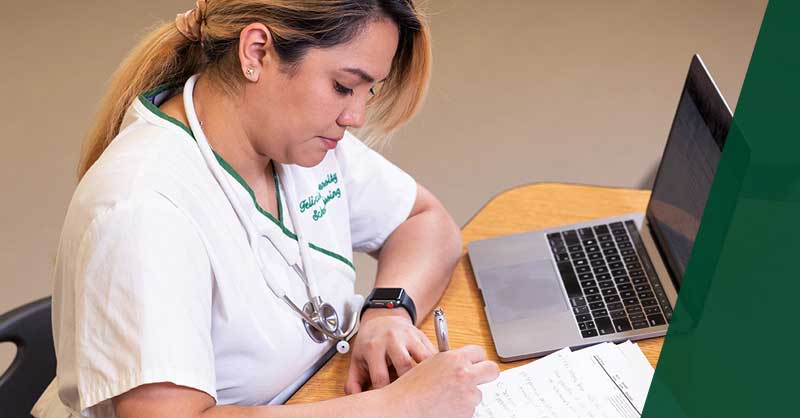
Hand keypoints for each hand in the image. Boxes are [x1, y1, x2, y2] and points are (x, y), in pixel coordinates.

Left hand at [345, 308, 436, 393]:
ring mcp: (408, 336)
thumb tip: (354, 398)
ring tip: (424, 388)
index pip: (380, 377)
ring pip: (423, 357)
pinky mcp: (421, 335)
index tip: (386, 400)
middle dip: (407, 384)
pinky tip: (432, 376)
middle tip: (408, 396)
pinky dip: (435, 366)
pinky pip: (433, 353)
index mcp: (373, 347)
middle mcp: (391, 339)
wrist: (382, 319)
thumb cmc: (370, 343)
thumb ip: (353, 382)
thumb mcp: (357, 360)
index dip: (384, 393)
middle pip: (404, 365)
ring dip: (426, 374)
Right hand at [377, 345, 499, 417]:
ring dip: (467, 397)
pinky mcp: (467, 413)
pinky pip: (469, 410)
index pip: (480, 352)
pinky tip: (444, 409)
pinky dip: (460, 411)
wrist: (401, 408)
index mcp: (454, 359)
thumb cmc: (410, 388)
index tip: (475, 364)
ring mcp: (468, 395)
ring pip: (478, 394)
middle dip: (487, 374)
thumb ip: (450, 362)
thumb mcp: (430, 365)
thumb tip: (464, 364)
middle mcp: (465, 375)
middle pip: (492, 370)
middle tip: (479, 379)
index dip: (476, 359)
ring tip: (445, 399)